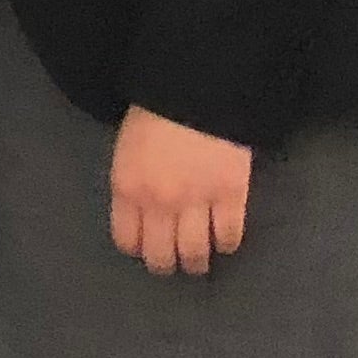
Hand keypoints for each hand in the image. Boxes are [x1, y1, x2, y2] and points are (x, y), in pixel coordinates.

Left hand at [110, 105, 252, 276]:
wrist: (194, 92)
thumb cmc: (154, 114)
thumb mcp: (126, 151)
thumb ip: (131, 184)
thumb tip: (140, 211)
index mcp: (127, 189)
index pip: (127, 239)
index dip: (138, 249)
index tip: (145, 248)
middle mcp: (159, 203)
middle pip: (161, 254)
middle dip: (166, 264)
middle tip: (173, 265)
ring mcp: (196, 202)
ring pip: (195, 252)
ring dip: (197, 262)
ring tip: (199, 262)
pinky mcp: (231, 195)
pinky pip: (229, 234)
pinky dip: (226, 244)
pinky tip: (224, 243)